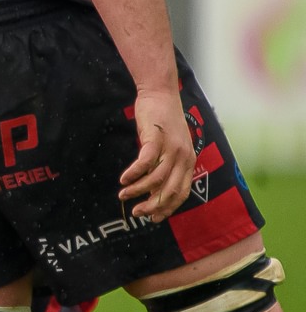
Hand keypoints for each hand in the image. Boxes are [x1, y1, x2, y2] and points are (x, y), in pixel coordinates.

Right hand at [120, 86, 194, 218]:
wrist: (161, 94)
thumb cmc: (163, 121)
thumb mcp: (169, 146)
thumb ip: (166, 164)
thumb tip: (153, 186)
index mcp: (189, 161)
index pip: (182, 192)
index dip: (168, 207)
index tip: (153, 217)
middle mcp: (184, 157)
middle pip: (170, 190)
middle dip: (153, 205)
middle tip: (137, 212)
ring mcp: (171, 148)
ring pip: (156, 178)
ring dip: (138, 190)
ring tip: (123, 195)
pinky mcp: (156, 138)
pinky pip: (145, 162)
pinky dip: (134, 173)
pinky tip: (123, 179)